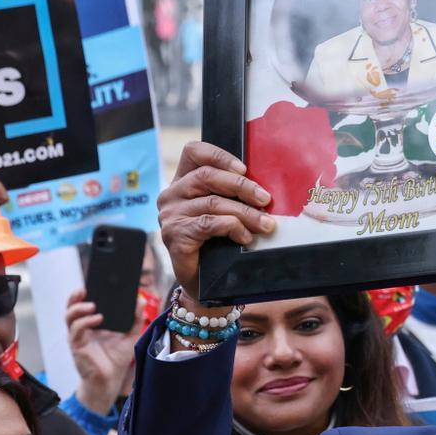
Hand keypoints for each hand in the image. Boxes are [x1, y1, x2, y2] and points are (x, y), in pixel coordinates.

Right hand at [66, 288, 147, 414]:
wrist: (110, 380)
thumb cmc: (117, 357)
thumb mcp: (130, 334)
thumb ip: (135, 318)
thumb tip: (140, 299)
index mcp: (92, 322)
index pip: (85, 302)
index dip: (86, 291)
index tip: (93, 280)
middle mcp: (82, 327)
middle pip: (72, 306)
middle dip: (75, 295)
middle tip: (84, 288)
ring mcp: (78, 336)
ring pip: (69, 315)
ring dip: (79, 307)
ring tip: (92, 304)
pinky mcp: (77, 345)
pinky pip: (76, 330)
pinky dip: (85, 321)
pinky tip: (97, 318)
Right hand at [157, 141, 274, 295]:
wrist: (202, 282)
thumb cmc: (216, 243)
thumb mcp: (223, 211)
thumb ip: (231, 194)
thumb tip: (262, 187)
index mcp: (182, 181)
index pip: (193, 152)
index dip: (220, 155)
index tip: (245, 168)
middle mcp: (170, 195)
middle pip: (206, 176)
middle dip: (242, 186)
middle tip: (265, 199)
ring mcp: (169, 215)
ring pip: (212, 202)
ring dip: (245, 212)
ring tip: (265, 224)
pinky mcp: (174, 235)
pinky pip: (208, 224)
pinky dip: (233, 227)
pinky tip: (245, 236)